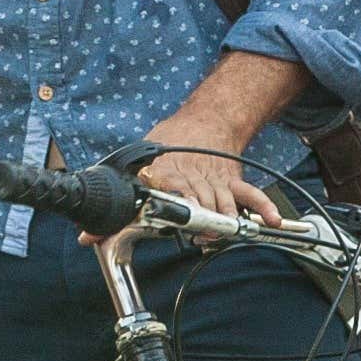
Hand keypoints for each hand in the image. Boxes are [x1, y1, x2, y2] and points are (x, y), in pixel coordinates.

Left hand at [90, 114, 283, 244]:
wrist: (202, 121)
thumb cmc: (165, 146)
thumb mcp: (133, 164)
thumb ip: (112, 205)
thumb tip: (88, 238)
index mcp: (166, 174)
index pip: (168, 191)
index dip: (172, 205)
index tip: (176, 217)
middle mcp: (192, 178)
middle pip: (199, 202)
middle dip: (199, 220)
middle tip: (198, 236)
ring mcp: (214, 181)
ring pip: (222, 203)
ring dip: (222, 221)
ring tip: (217, 235)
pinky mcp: (231, 182)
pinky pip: (250, 196)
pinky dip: (262, 208)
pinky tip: (271, 221)